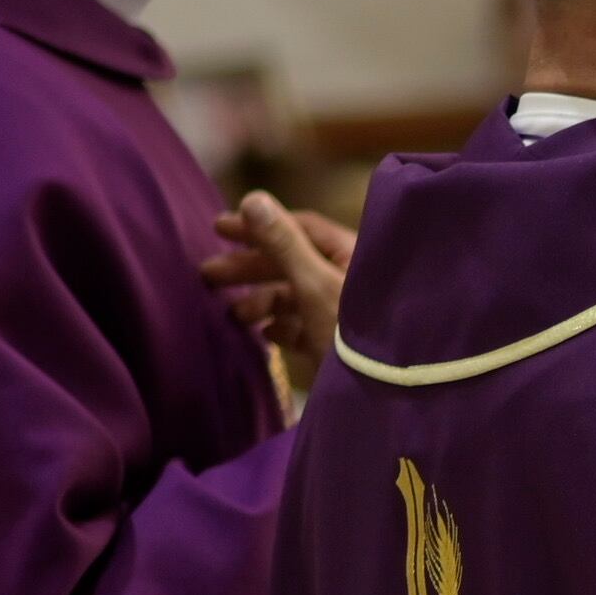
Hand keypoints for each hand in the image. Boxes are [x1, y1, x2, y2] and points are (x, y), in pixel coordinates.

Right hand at [205, 192, 351, 376]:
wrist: (388, 395)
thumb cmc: (354, 332)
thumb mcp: (315, 285)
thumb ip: (283, 244)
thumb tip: (251, 199)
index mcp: (354, 255)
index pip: (301, 228)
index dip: (258, 226)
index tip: (217, 229)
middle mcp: (352, 279)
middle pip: (292, 263)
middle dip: (250, 268)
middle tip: (206, 274)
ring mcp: (346, 312)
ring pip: (296, 297)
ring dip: (262, 301)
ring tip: (234, 314)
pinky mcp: (341, 345)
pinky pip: (305, 328)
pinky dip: (283, 328)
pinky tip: (265, 334)